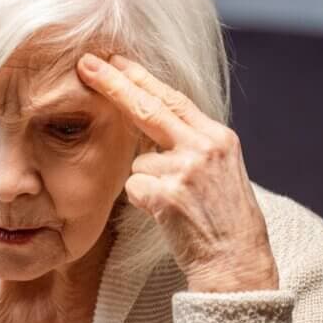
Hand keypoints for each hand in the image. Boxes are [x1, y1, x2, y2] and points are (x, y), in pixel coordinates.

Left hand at [77, 52, 278, 292]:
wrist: (236, 262)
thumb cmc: (223, 223)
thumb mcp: (218, 173)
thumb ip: (189, 146)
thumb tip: (149, 127)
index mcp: (218, 137)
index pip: (173, 98)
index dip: (141, 78)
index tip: (116, 60)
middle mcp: (204, 146)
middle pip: (149, 107)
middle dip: (114, 83)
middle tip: (86, 64)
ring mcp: (187, 169)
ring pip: (138, 163)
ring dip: (146, 185)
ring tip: (175, 207)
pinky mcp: (169, 194)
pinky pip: (134, 188)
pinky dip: (143, 203)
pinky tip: (167, 217)